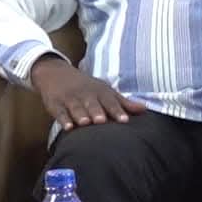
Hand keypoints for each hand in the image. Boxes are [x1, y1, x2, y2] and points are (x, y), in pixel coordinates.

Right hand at [29, 56, 144, 130]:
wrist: (56, 74)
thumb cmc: (87, 87)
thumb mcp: (105, 91)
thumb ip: (124, 102)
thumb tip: (145, 109)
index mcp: (100, 92)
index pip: (110, 101)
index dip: (118, 111)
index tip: (125, 120)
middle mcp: (86, 94)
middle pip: (92, 104)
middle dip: (97, 112)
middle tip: (102, 121)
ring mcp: (70, 99)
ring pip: (76, 107)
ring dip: (80, 115)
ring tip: (85, 123)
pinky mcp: (55, 104)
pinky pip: (59, 112)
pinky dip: (63, 119)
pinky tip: (68, 127)